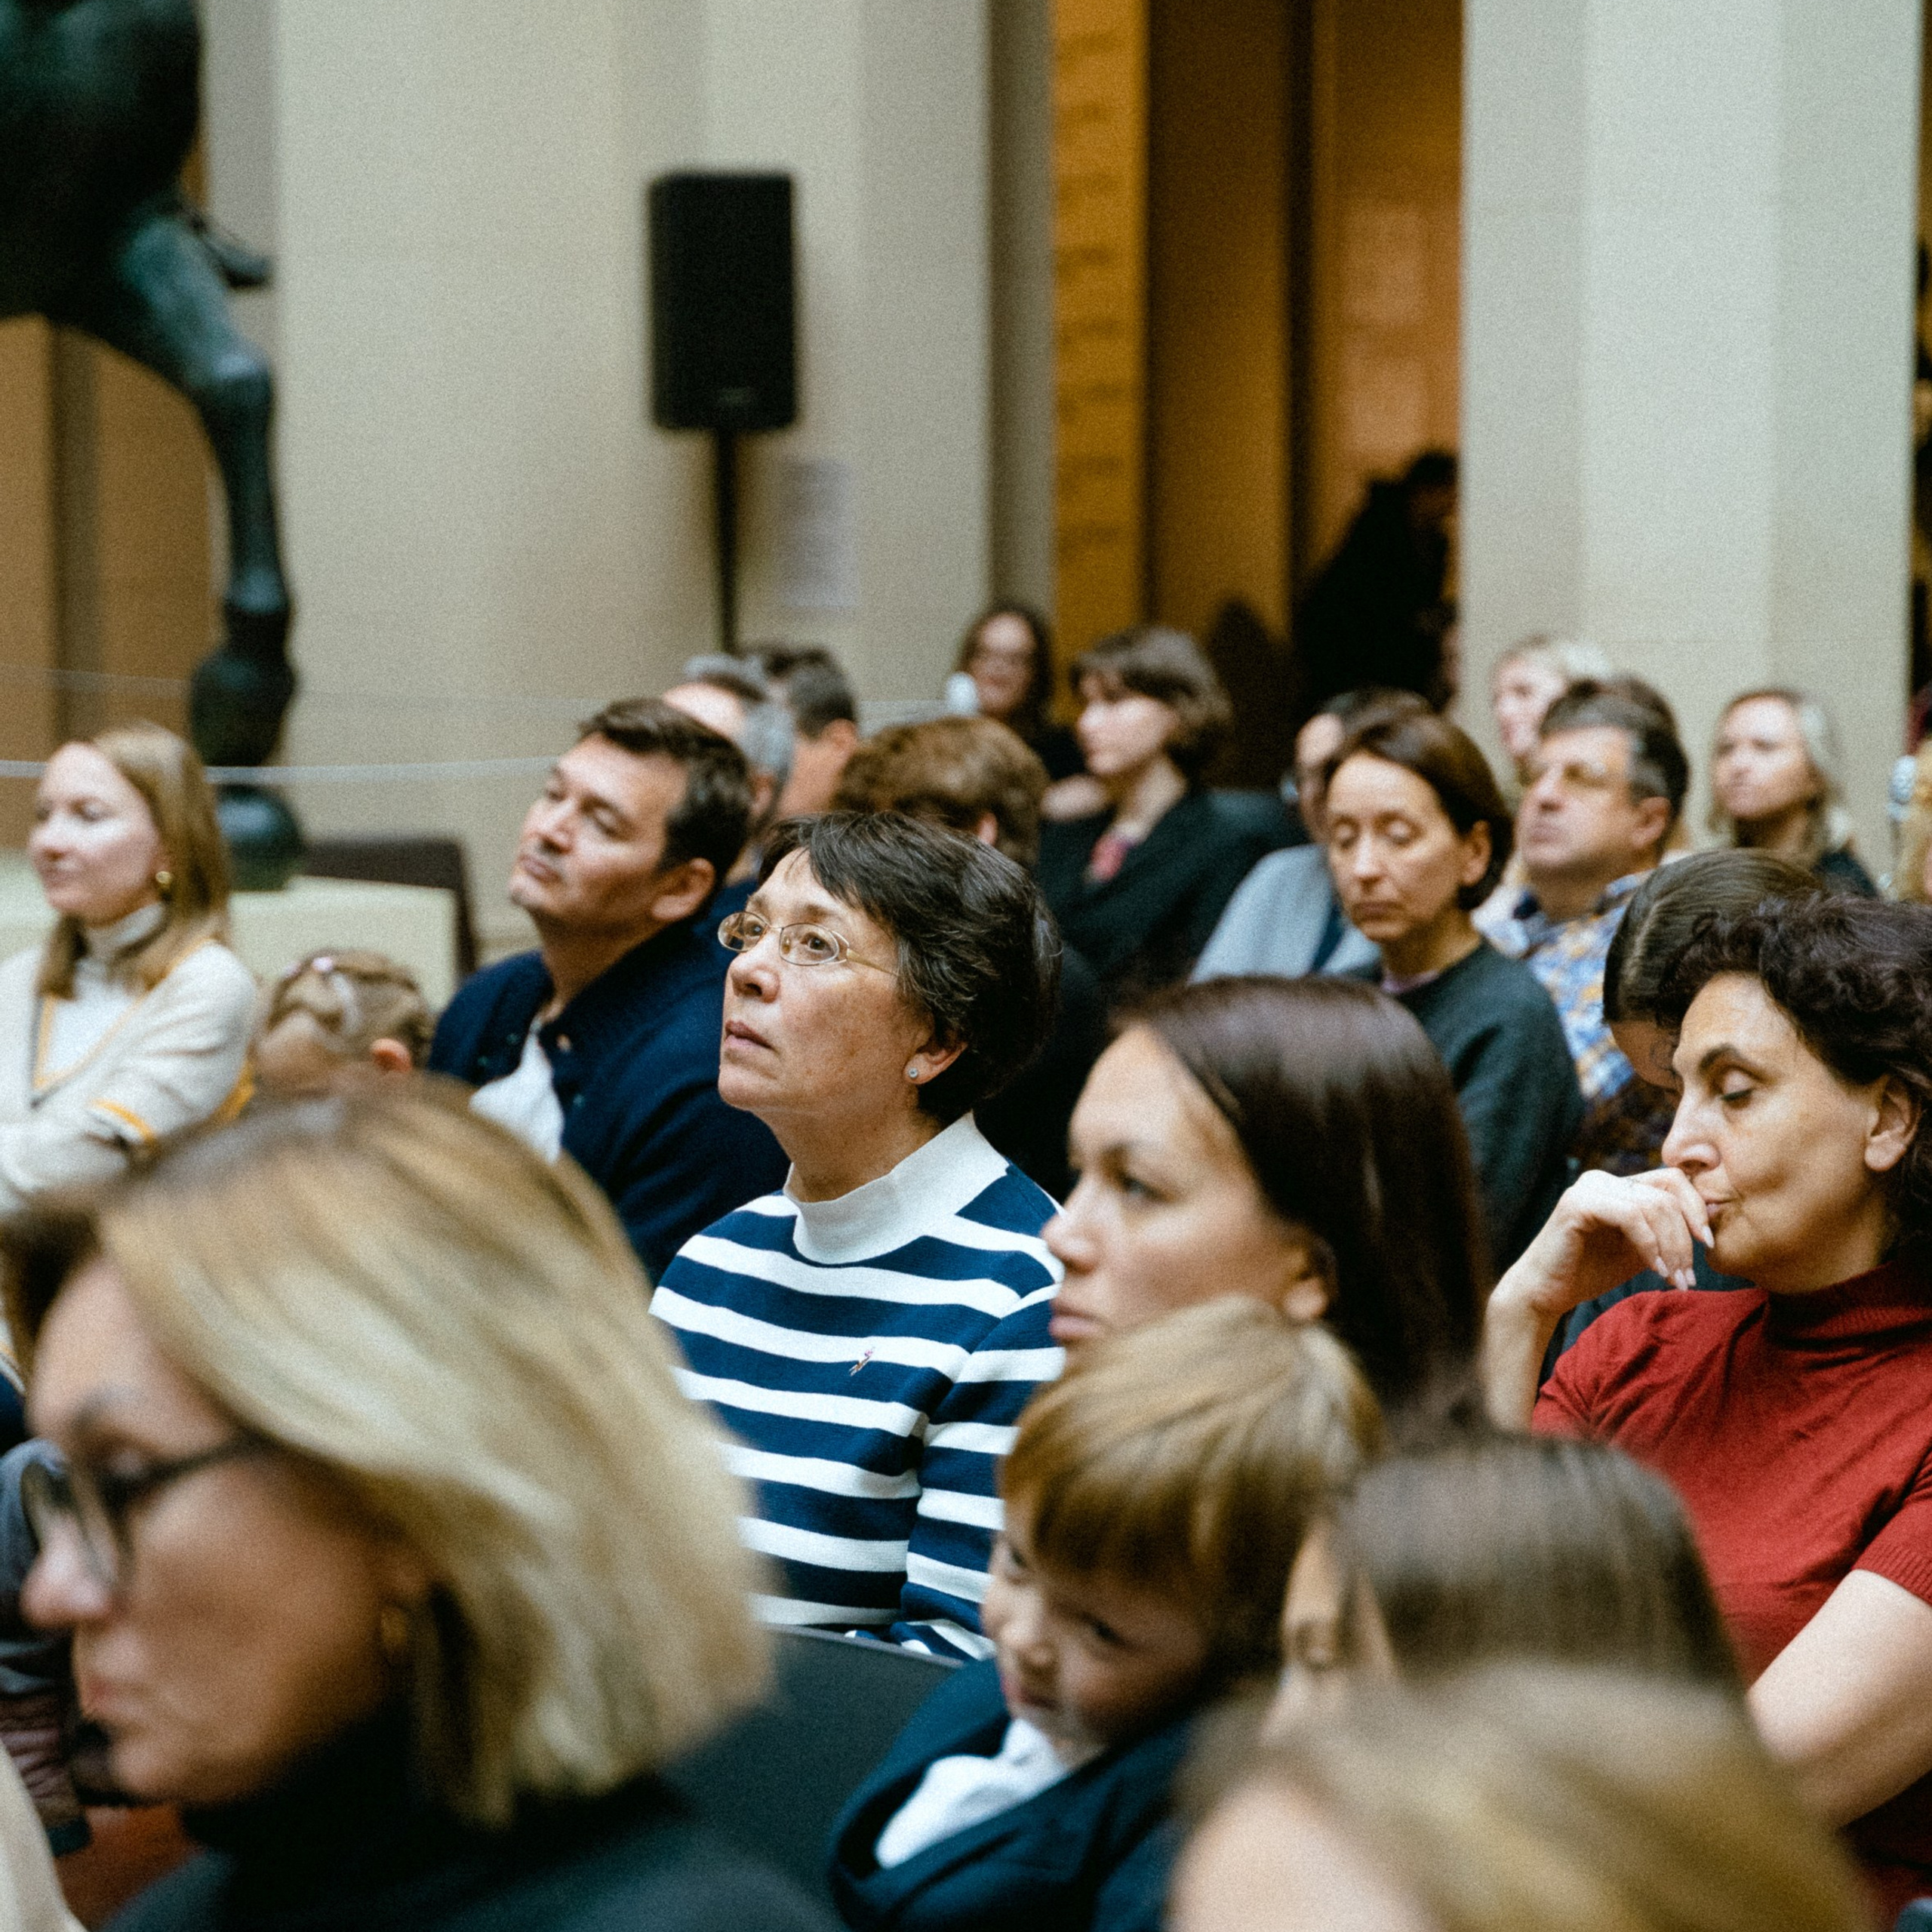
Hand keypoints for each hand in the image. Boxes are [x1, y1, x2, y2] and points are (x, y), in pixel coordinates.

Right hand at [1499, 1166, 1713, 1324]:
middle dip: (1686, 1237)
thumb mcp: (1641, 1250)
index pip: (1673, 1181)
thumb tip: (1714, 1214)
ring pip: (1653, 1205)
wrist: (1546, 1292)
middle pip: (1668, 1194)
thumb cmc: (1590, 1271)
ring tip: (1674, 1279)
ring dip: (1672, 1246)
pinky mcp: (1577, 1204)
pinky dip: (1650, 1245)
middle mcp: (1602, 1179)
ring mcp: (1588, 1188)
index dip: (1697, 1210)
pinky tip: (1655, 1270)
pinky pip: (1631, 1216)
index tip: (1709, 1246)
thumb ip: (1668, 1232)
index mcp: (1618, 1185)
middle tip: (1688, 1276)